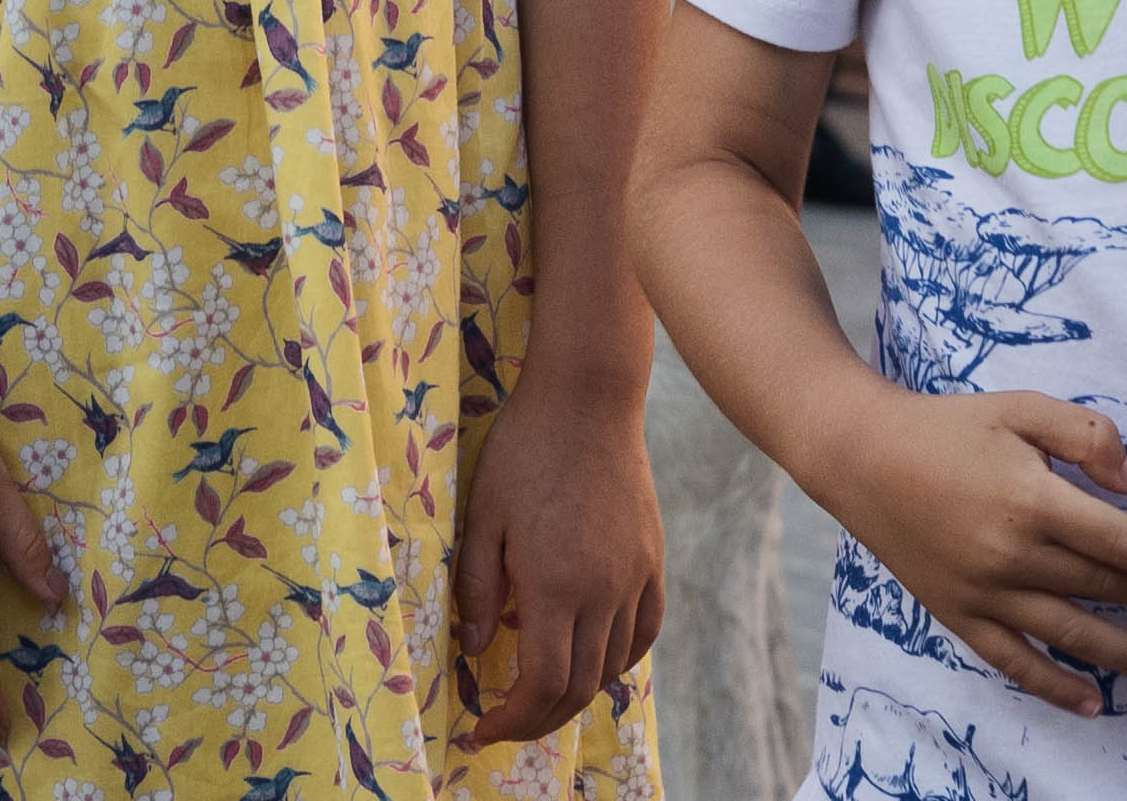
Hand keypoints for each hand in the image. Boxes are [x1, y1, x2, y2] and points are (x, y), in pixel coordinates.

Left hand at [452, 377, 662, 742]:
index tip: (483, 727)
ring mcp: (634, 578)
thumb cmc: (524, 450)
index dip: (513, 719)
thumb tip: (475, 650)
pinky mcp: (652, 561)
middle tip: (506, 724)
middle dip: (540, 719)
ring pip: (612, 665)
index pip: (542, 683)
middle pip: (579, 687)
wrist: (588, 399)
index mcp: (555, 585)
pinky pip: (644, 632)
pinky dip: (619, 660)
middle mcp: (602, 592)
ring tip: (541, 694)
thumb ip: (478, 589)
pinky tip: (595, 660)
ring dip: (576, 693)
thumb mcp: (483, 516)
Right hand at [807, 388, 1126, 713]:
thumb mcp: (1019, 408)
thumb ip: (1084, 433)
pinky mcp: (960, 614)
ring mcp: (985, 591)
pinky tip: (1092, 702)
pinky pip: (1015, 661)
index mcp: (1031, 499)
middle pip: (1106, 587)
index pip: (1122, 542)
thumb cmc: (946, 427)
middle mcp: (1012, 554)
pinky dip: (1055, 686)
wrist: (860, 456)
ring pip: (1072, 633)